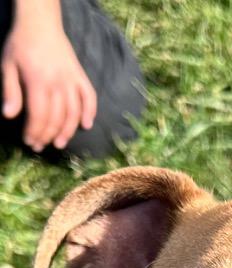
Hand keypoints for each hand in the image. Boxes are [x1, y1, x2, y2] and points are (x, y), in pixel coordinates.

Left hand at [1, 2, 96, 150]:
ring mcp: (72, 81)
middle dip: (47, 135)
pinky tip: (86, 125)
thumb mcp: (7, 65)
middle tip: (40, 146)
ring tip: (59, 143)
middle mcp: (58, 84)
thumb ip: (10, 91)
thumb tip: (8, 116)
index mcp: (38, 82)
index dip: (35, 132)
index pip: (39, 115)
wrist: (40, 23)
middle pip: (56, 118)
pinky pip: (89, 98)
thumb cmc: (20, 44)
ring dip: (67, 131)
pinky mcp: (81, 77)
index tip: (30, 142)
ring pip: (73, 113)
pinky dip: (90, 113)